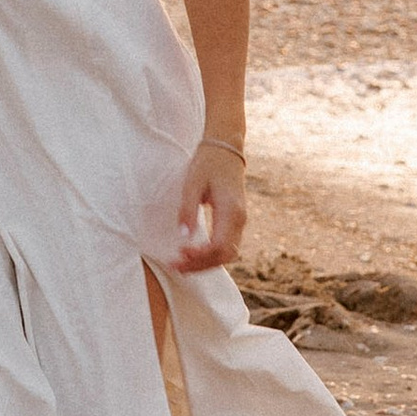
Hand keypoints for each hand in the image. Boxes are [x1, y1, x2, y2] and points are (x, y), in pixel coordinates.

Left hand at [172, 141, 246, 272]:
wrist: (225, 149)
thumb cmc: (207, 164)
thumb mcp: (192, 183)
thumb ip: (188, 210)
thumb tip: (184, 236)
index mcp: (230, 211)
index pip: (219, 246)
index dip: (199, 257)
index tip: (179, 255)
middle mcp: (239, 220)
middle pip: (225, 255)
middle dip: (201, 265)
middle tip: (176, 267)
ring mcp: (240, 221)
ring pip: (227, 253)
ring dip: (206, 262)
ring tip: (182, 264)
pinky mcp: (235, 220)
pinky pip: (226, 245)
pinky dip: (211, 254)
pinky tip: (193, 254)